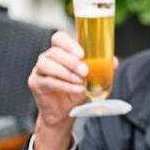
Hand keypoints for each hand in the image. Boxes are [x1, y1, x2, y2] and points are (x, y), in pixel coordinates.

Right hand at [28, 31, 118, 149]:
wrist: (65, 110)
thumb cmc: (76, 90)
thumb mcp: (92, 78)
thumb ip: (101, 68)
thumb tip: (113, 61)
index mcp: (61, 51)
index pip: (59, 38)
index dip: (69, 43)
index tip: (81, 53)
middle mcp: (48, 58)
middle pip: (54, 52)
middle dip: (71, 61)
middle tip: (85, 70)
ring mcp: (39, 70)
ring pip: (47, 65)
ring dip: (66, 73)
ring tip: (80, 80)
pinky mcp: (36, 83)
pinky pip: (48, 81)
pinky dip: (65, 85)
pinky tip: (77, 89)